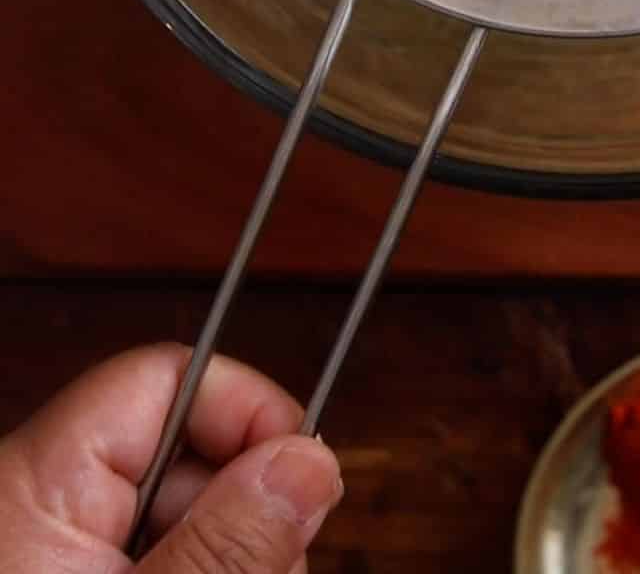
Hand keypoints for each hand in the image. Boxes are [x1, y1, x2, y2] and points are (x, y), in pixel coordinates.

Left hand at [0, 343, 341, 570]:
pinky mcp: (76, 573)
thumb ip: (223, 545)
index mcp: (39, 480)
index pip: (168, 376)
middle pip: (190, 450)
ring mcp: (61, 547)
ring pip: (190, 511)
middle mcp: (44, 499)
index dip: (249, 410)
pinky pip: (166, 553)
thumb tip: (308, 462)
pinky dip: (204, 571)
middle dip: (251, 506)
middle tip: (277, 571)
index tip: (306, 475)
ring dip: (236, 552)